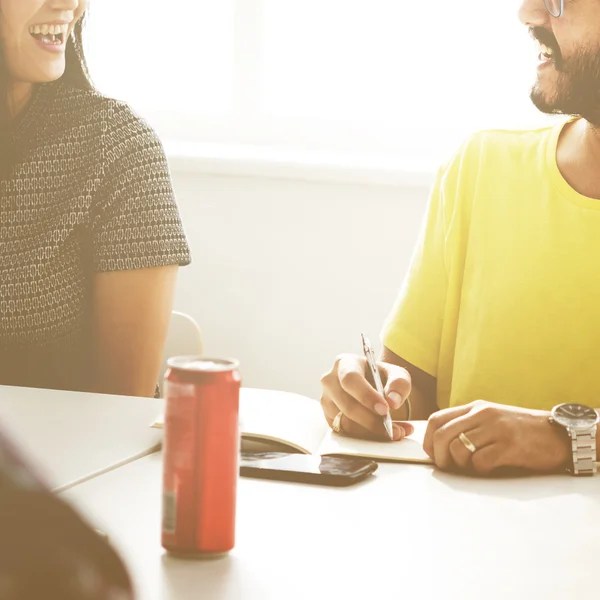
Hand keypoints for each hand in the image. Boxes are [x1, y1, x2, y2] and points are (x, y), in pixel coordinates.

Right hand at [320, 354, 411, 440]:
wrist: (373, 386)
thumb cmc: (382, 377)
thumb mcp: (397, 374)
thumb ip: (399, 384)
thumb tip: (393, 401)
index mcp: (345, 363)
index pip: (350, 379)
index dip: (366, 395)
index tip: (385, 409)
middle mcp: (330, 381)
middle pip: (346, 404)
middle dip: (371, 420)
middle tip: (393, 429)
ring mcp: (326, 400)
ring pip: (345, 422)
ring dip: (372, 431)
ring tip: (397, 432)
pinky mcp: (328, 417)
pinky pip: (345, 432)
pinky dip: (367, 436)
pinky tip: (384, 433)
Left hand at [423, 400, 570, 473]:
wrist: (557, 434)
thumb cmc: (521, 431)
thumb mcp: (492, 419)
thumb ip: (469, 425)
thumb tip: (440, 445)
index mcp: (476, 407)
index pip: (437, 418)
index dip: (428, 440)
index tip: (432, 455)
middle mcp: (483, 414)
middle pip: (442, 434)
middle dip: (439, 456)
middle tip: (447, 467)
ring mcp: (496, 428)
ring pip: (458, 448)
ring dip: (460, 465)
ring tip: (472, 467)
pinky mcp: (509, 445)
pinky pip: (481, 462)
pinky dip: (481, 470)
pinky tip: (491, 468)